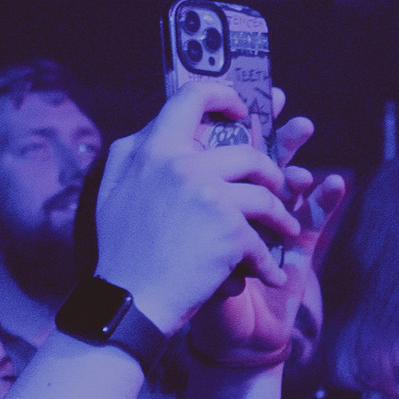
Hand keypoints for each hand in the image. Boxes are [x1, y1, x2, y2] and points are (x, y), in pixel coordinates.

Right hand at [89, 78, 292, 336]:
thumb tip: (160, 130)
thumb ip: (138, 156)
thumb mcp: (113, 190)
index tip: (243, 112)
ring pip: (265, 192)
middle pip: (247, 152)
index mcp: (150, 149)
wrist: (129, 302)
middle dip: (271, 172)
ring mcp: (206, 192)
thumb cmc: (121, 252)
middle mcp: (178, 163)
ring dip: (280, 214)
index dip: (225, 97)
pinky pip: (263, 237)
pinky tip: (271, 273)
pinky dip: (269, 261)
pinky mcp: (228, 227)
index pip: (191, 98)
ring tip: (285, 230)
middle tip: (277, 187)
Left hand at [187, 114, 347, 373]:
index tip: (235, 94)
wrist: (218, 340)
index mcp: (210, 197)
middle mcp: (243, 205)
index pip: (221, 150)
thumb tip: (165, 145)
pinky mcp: (299, 247)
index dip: (228, 121)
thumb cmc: (186, 289)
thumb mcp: (170, 236)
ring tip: (304, 129)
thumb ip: (171, 196)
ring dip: (297, 154)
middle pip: (259, 157)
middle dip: (269, 128)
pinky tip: (331, 182)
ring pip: (290, 179)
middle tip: (278, 103)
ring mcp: (273, 223)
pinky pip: (316, 217)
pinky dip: (325, 198)